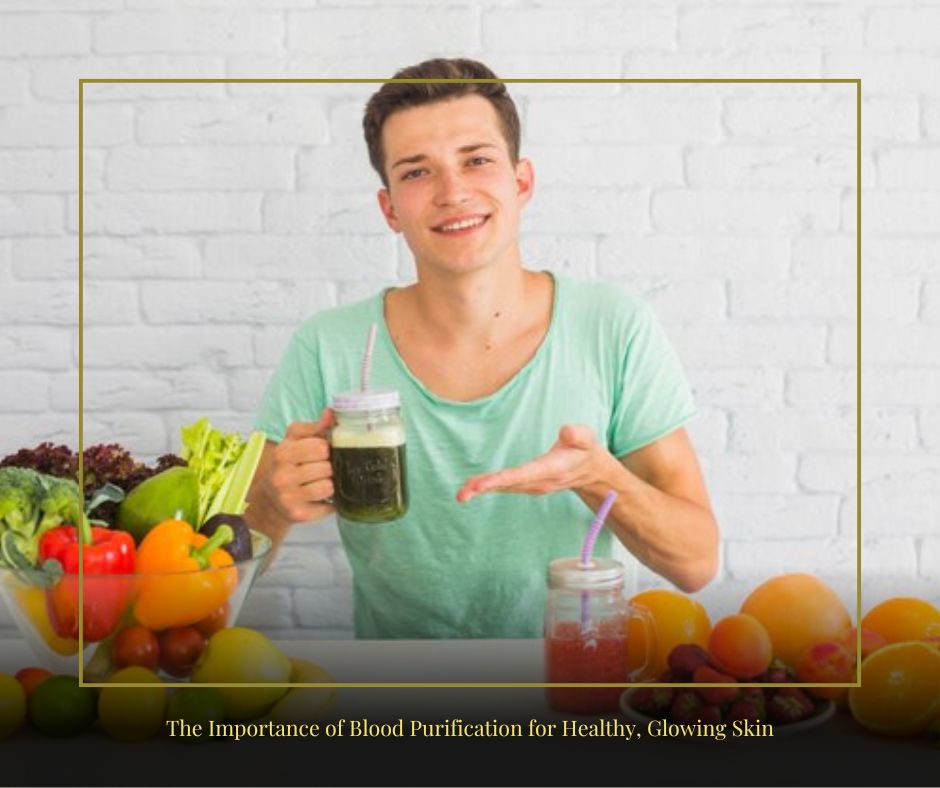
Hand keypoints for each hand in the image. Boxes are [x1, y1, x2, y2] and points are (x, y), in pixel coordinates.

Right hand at [257, 409, 335, 524]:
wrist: (271, 499)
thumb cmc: (288, 465)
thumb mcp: (295, 441)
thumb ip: (314, 427)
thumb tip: (331, 413)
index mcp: (283, 453)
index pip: (320, 447)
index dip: (326, 448)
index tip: (321, 453)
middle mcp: (282, 476)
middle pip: (327, 467)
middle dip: (329, 467)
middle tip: (321, 470)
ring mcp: (289, 497)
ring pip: (329, 487)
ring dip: (330, 485)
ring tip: (320, 483)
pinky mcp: (299, 515)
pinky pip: (329, 506)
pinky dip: (330, 503)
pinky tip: (319, 499)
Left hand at [456, 424, 611, 502]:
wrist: (591, 471)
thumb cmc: (584, 449)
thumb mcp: (587, 438)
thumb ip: (578, 435)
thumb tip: (566, 432)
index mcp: (553, 469)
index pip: (525, 474)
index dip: (505, 478)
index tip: (485, 484)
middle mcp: (541, 482)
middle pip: (510, 484)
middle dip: (486, 488)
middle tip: (463, 493)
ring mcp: (534, 486)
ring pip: (505, 488)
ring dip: (483, 490)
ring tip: (462, 492)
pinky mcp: (528, 485)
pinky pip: (506, 486)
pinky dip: (489, 487)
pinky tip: (473, 487)